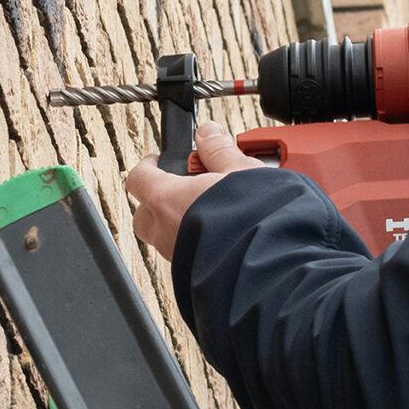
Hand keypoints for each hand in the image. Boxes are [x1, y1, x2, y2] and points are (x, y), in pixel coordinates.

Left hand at [125, 122, 267, 261]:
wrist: (270, 265)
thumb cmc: (251, 218)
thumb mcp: (240, 171)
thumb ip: (219, 151)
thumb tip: (208, 133)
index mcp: (167, 200)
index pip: (139, 178)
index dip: (148, 166)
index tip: (160, 160)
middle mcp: (164, 231)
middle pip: (144, 213)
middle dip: (159, 200)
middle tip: (185, 189)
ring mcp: (176, 257)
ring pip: (164, 237)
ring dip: (178, 223)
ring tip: (212, 213)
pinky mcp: (192, 275)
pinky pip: (184, 254)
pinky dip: (194, 243)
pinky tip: (221, 236)